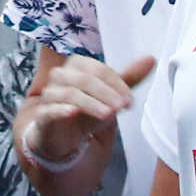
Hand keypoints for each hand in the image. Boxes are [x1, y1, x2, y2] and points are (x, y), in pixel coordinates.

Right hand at [24, 54, 155, 166]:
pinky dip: (61, 110)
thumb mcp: (110, 96)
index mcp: (77, 66)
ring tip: (108, 115)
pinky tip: (74, 113)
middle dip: (106, 93)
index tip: (130, 101)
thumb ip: (129, 78)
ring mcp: (50, 95)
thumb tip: (152, 58)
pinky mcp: (43, 115)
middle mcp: (61, 76)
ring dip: (90, 103)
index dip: (116, 84)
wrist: (65, 136)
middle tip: (122, 106)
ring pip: (68, 93)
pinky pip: (49, 109)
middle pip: (83, 79)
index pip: (98, 69)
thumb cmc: (87, 111)